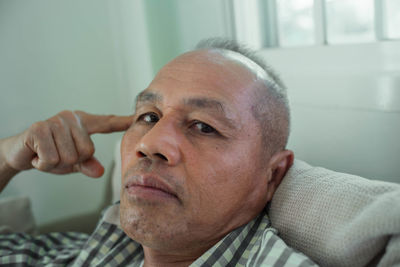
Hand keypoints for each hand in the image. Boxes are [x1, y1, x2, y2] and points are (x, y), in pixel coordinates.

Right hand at [1, 110, 132, 177]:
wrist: (20, 153)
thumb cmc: (51, 154)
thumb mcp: (74, 162)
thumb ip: (88, 165)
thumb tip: (100, 172)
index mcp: (83, 123)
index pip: (107, 122)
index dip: (123, 122)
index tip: (138, 119)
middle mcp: (71, 117)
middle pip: (87, 151)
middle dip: (72, 161)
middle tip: (57, 154)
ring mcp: (55, 121)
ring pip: (70, 157)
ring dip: (55, 163)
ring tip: (46, 154)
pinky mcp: (39, 128)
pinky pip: (52, 158)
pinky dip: (43, 163)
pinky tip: (37, 155)